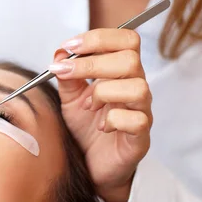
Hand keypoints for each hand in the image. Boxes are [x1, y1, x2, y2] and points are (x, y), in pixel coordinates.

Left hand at [50, 29, 152, 201]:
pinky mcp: (140, 137)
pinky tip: (101, 127)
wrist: (91, 163)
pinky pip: (137, 120)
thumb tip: (60, 53)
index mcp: (121, 71)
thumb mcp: (70, 96)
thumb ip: (67, 75)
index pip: (126, 39)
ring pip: (137, 87)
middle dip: (93, 63)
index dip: (99, 37)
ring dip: (103, 93)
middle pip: (130, 59)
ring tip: (88, 106)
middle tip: (67, 73)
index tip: (69, 47)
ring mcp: (141, 111)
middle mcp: (136, 87)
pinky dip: (113, 121)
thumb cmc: (86, 126)